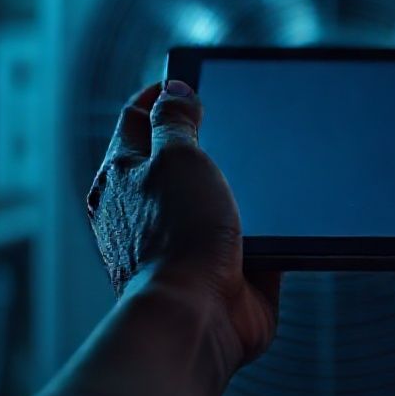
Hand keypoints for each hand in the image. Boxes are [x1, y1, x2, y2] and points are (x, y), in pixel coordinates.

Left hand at [86, 80, 280, 367]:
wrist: (200, 313)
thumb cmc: (179, 235)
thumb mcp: (176, 156)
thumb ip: (174, 118)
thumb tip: (174, 90)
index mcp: (121, 176)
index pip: (135, 120)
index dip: (160, 95)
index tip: (187, 82)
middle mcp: (142, 209)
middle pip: (170, 159)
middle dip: (199, 139)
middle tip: (228, 121)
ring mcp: (178, 242)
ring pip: (208, 198)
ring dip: (233, 186)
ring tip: (257, 173)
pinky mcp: (215, 270)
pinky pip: (239, 237)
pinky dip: (255, 227)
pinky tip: (274, 219)